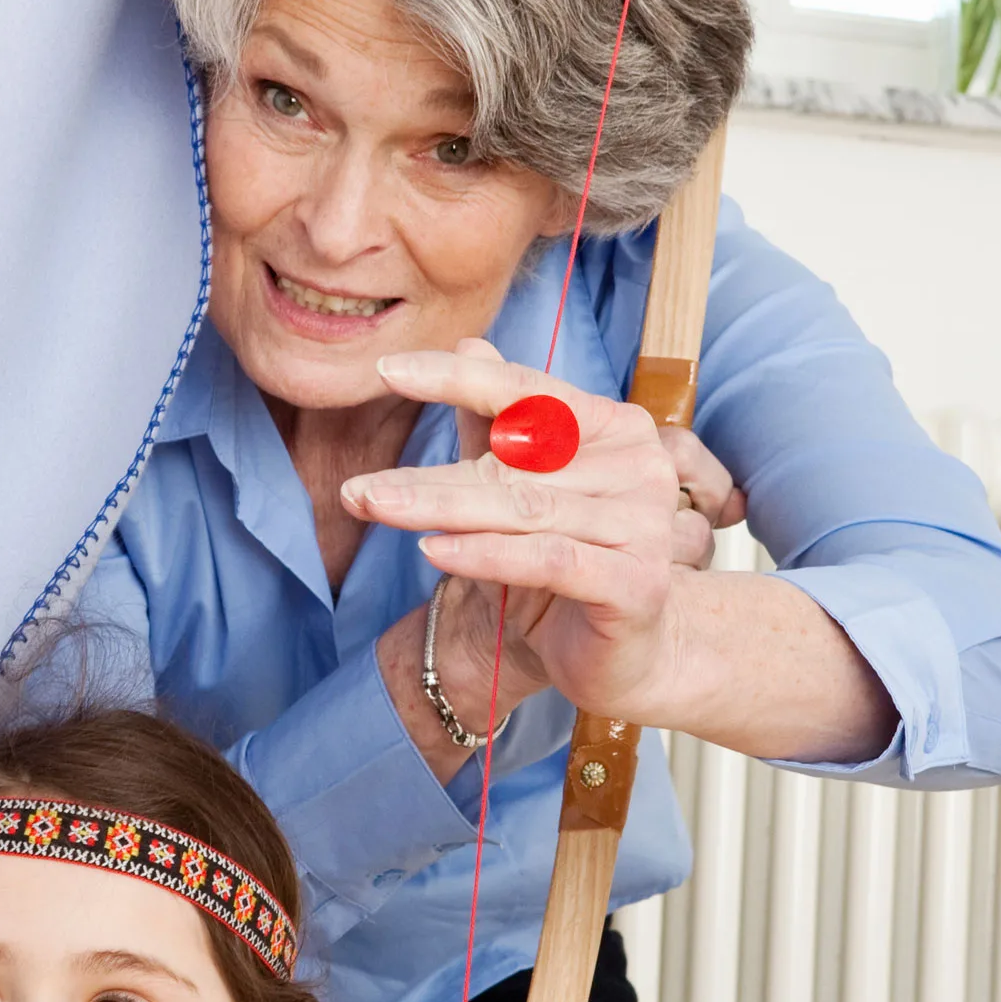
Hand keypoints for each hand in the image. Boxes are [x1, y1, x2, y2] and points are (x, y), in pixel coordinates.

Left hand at [341, 340, 744, 719]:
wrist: (626, 657)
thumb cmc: (569, 566)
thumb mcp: (522, 488)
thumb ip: (498, 423)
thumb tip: (470, 345)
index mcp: (615, 428)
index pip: (527, 390)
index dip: (454, 377)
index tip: (385, 370)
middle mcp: (638, 466)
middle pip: (513, 461)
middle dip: (426, 476)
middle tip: (356, 489)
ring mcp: (644, 525)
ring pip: (522, 508)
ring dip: (439, 509)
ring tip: (375, 510)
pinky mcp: (636, 583)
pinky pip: (547, 559)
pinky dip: (485, 554)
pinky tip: (433, 552)